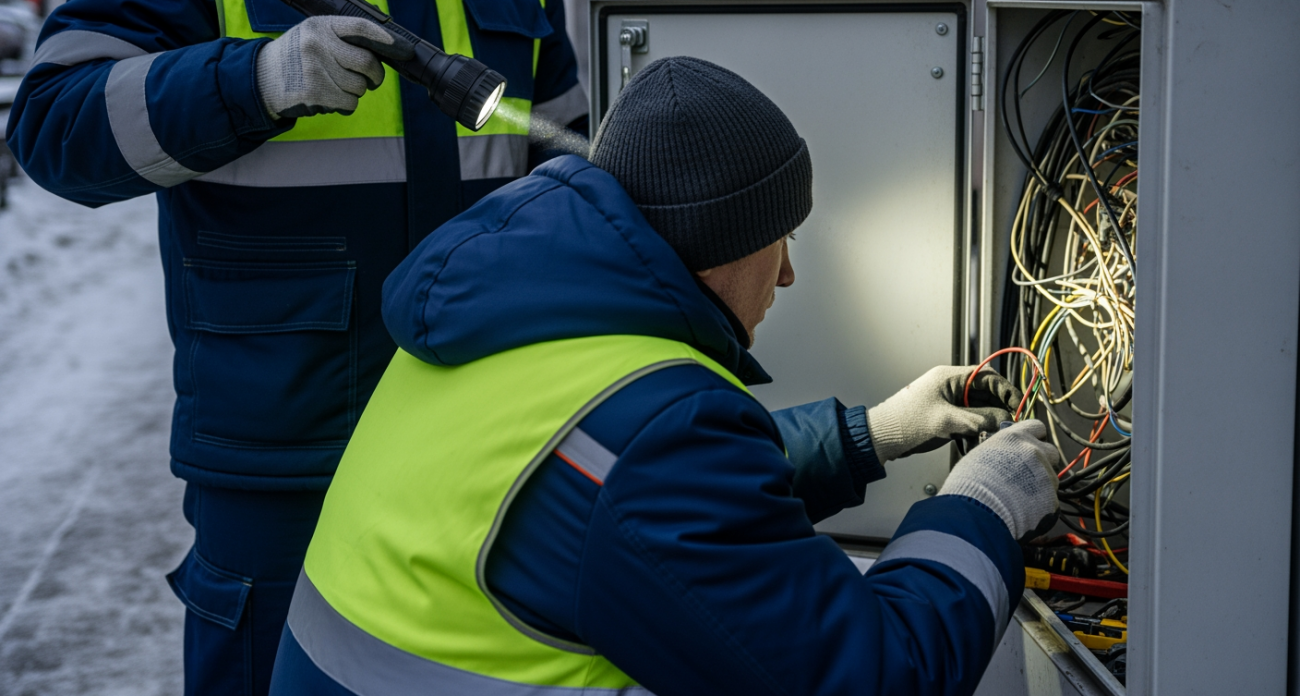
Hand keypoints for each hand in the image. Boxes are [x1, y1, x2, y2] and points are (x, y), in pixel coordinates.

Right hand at [255, 16, 413, 119]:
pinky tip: (330, 98)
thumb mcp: (313, 36)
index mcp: (320, 26)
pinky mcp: (314, 92)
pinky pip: (349, 103)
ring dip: (356, 92)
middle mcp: (317, 44)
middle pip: (367, 63)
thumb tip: (384, 50)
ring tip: (336, 86)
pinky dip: (346, 104)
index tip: (404, 49)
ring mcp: (315, 69)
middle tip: (372, 80)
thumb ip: (342, 39)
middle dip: (375, 76)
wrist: (261, 78)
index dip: (386, 39)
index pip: (361, 28)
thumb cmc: (295, 57)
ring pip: (360, 87)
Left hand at [866, 365, 1020, 461]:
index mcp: (949, 378)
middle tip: (1012, 425)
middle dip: (1000, 409)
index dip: (1006, 390)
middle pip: (986, 395)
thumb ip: (977, 419)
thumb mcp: (945, 420)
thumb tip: (1005, 420)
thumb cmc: (904, 422)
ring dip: (989, 423)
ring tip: (996, 435)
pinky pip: (970, 422)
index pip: (987, 377)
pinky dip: (977, 431)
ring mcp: (949, 404)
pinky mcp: (946, 419)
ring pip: (980, 410)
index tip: (1019, 405)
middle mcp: (951, 388)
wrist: (881, 438)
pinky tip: (980, 441)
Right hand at [937, 420, 1059, 540]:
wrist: (979, 510)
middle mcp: (1034, 451)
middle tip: (1027, 475)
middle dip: (1043, 462)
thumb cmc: (971, 484)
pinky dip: (1040, 508)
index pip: (1036, 427)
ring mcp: (1045, 475)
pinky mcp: (1051, 499)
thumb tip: (1002, 458)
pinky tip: (1023, 511)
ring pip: (1051, 479)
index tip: (1029, 446)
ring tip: (1019, 498)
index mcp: (1015, 438)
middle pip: (1051, 452)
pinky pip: (1049, 502)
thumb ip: (1000, 452)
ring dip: (1040, 487)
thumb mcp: (980, 456)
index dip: (1034, 437)